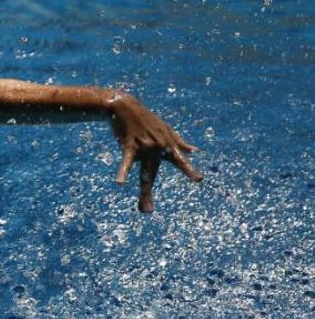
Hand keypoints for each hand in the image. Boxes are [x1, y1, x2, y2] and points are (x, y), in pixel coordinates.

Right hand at [108, 94, 202, 212]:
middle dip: (152, 193)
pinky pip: (126, 162)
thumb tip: (194, 151)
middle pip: (154, 175)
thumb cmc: (146, 119)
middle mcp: (158, 148)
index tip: (198, 180)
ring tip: (145, 210)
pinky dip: (123, 171)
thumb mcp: (165, 128)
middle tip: (152, 211)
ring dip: (144, 194)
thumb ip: (179, 142)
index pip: (179, 160)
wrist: (125, 107)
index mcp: (167, 145)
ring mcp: (144, 147)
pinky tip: (120, 182)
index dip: (188, 170)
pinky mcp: (130, 146)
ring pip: (144, 174)